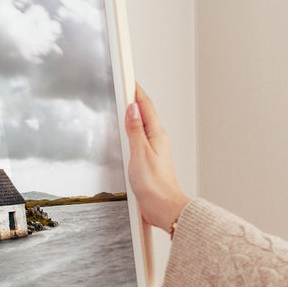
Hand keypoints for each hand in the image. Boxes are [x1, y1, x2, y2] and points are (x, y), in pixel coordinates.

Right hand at [125, 84, 190, 230]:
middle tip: (124, 86)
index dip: (136, 91)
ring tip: (124, 104)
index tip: (128, 79)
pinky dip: (132, 131)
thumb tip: (132, 109)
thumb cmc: (155, 185)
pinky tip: (127, 133)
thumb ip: (135, 130)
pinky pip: (139, 139)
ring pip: (142, 126)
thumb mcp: (140, 153)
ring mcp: (154, 150)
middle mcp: (157, 140)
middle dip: (134, 99)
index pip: (145, 106)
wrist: (163, 208)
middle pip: (145, 114)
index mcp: (156, 135)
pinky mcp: (149, 161)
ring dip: (133, 115)